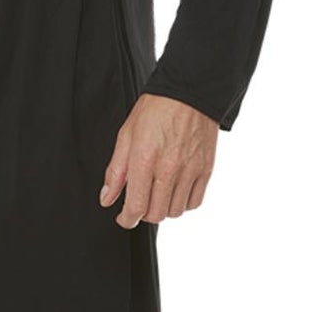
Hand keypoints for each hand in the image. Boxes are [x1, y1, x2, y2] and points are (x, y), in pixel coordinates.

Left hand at [98, 93, 217, 227]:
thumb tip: (106, 198)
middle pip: (156, 214)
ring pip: (175, 211)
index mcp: (145, 160)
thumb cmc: (156, 109)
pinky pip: (194, 202)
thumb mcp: (126, 135)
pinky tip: (175, 191)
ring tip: (157, 194)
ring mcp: (190, 171)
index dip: (127, 220)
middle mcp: (169, 169)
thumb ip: (116, 171)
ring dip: (163, 209)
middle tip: (140, 202)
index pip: (136, 207)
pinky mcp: (206, 169)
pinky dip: (183, 203)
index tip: (124, 218)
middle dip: (143, 214)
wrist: (189, 92)